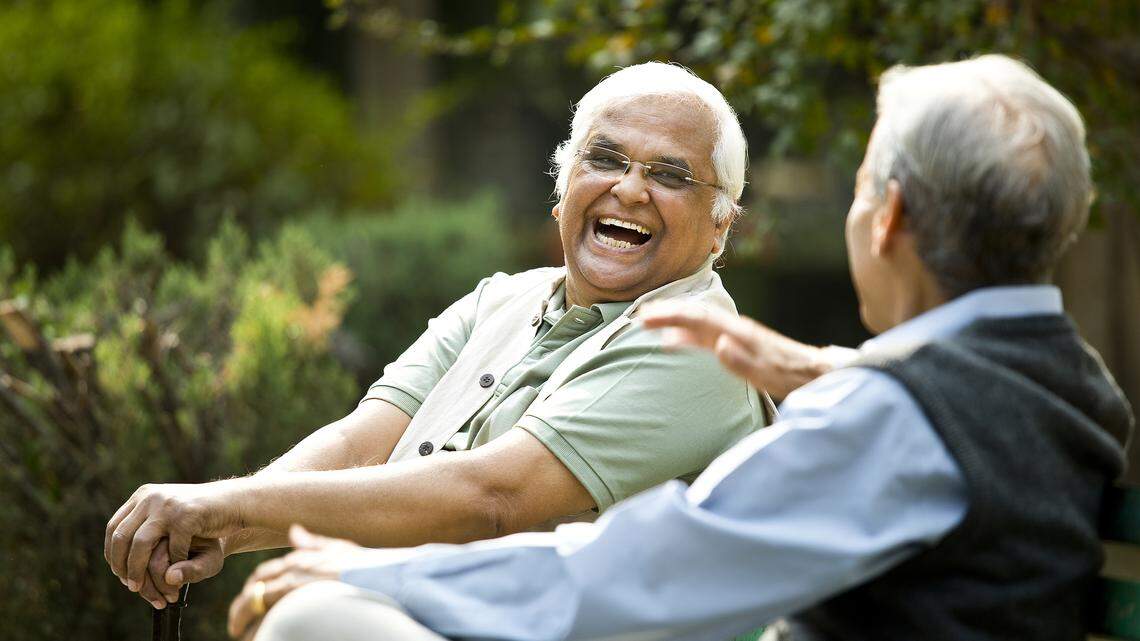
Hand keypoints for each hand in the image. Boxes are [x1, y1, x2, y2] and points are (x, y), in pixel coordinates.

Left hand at [105, 482, 240, 597]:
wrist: (233, 504)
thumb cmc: (200, 517)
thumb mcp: (168, 518)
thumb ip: (146, 528)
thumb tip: (115, 556)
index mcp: (143, 496)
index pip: (114, 528)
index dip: (113, 554)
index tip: (120, 574)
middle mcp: (151, 496)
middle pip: (122, 536)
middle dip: (122, 566)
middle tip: (130, 586)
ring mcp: (168, 504)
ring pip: (140, 543)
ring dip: (139, 569)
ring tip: (142, 586)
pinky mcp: (187, 515)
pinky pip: (172, 548)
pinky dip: (174, 564)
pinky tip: (178, 572)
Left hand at [228, 525, 363, 639]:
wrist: (384, 579)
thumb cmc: (366, 565)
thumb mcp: (340, 548)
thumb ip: (313, 543)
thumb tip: (294, 531)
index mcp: (300, 559)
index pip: (264, 573)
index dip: (253, 587)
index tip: (248, 599)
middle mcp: (292, 573)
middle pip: (254, 590)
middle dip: (241, 607)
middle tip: (237, 623)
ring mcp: (294, 591)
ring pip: (256, 606)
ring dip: (245, 621)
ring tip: (243, 636)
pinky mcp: (297, 606)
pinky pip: (268, 621)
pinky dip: (259, 630)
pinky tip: (258, 639)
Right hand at [640, 302, 834, 398]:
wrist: (813, 371)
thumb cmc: (791, 374)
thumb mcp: (768, 373)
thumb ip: (743, 361)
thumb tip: (719, 344)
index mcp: (738, 333)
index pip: (698, 318)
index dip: (671, 316)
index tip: (647, 317)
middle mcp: (734, 329)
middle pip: (695, 315)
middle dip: (666, 313)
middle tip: (640, 316)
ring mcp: (735, 336)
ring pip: (697, 323)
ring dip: (673, 321)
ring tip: (649, 323)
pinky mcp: (737, 345)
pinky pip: (704, 335)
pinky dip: (685, 334)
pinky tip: (674, 341)